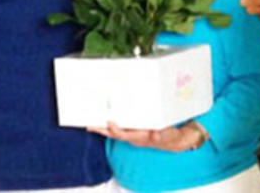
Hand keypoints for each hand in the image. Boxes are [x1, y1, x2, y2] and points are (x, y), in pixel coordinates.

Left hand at [88, 122, 204, 151]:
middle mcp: (133, 137)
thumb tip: (155, 134)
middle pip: (114, 135)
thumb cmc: (167, 135)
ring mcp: (131, 135)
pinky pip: (118, 129)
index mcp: (140, 138)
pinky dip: (108, 126)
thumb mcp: (168, 134)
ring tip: (90, 123)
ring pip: (114, 132)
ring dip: (102, 128)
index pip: (125, 135)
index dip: (116, 130)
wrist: (170, 140)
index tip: (109, 122)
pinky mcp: (131, 131)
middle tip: (90, 126)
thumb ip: (162, 135)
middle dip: (102, 131)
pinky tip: (102, 120)